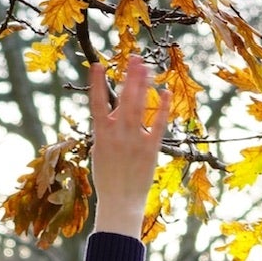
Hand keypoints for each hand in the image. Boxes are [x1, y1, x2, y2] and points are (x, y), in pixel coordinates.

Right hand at [89, 57, 170, 241]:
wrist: (120, 203)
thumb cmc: (108, 179)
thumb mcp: (101, 152)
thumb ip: (109, 130)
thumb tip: (118, 110)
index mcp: (101, 135)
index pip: (96, 103)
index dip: (96, 83)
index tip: (97, 65)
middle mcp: (117, 134)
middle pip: (123, 98)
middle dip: (129, 76)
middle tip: (134, 57)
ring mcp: (134, 140)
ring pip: (139, 106)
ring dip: (143, 85)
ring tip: (147, 67)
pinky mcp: (150, 149)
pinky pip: (158, 123)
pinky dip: (163, 107)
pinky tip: (165, 92)